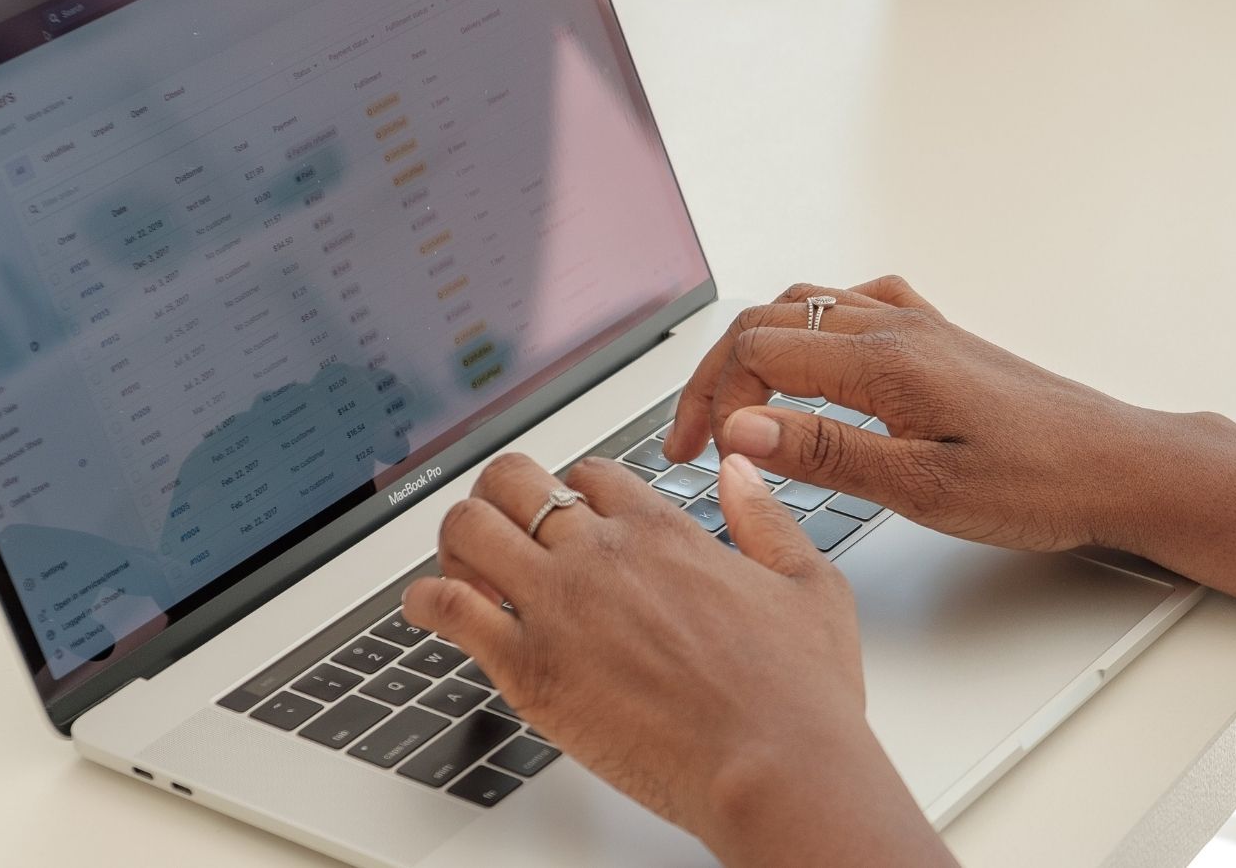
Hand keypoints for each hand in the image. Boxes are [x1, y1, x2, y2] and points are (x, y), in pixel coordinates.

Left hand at [401, 453, 954, 867]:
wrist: (775, 766)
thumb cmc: (799, 692)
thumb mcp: (809, 583)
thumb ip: (767, 517)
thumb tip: (739, 468)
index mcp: (663, 531)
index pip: (589, 474)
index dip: (573, 490)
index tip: (569, 516)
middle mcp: (602, 554)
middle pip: (514, 482)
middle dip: (500, 497)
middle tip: (501, 528)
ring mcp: (558, 606)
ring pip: (468, 528)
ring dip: (458, 540)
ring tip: (464, 567)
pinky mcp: (527, 667)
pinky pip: (447, 606)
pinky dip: (425, 600)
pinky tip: (430, 608)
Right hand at [663, 276, 1216, 553]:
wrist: (1121, 466)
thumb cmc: (1040, 485)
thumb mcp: (924, 490)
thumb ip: (827, 453)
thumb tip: (743, 426)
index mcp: (885, 362)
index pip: (757, 352)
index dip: (710, 400)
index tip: (695, 454)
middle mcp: (898, 328)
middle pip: (770, 321)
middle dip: (717, 376)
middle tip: (692, 438)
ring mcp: (921, 327)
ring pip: (807, 306)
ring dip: (757, 348)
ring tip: (737, 405)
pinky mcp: (942, 339)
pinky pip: (855, 306)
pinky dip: (809, 327)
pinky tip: (814, 364)